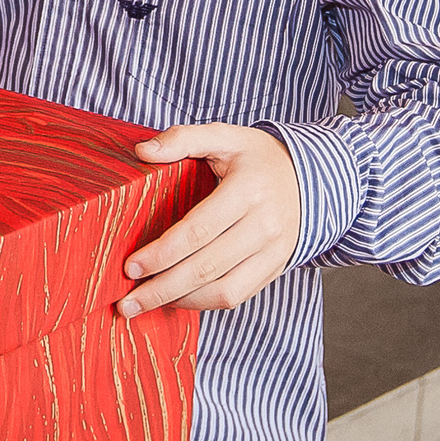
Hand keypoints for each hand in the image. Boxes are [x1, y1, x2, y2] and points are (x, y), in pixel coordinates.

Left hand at [119, 125, 299, 314]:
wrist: (312, 177)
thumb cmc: (257, 157)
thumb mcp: (224, 136)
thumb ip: (183, 138)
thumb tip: (143, 151)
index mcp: (248, 191)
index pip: (198, 231)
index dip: (162, 253)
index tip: (131, 266)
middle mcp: (264, 226)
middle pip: (207, 267)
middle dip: (162, 288)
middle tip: (127, 302)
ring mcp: (273, 252)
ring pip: (224, 292)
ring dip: (181, 302)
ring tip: (145, 305)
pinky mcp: (275, 269)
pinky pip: (238, 296)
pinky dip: (204, 303)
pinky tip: (176, 300)